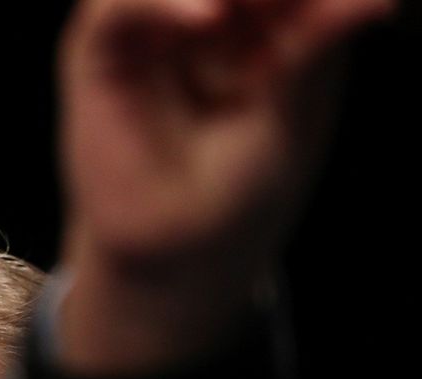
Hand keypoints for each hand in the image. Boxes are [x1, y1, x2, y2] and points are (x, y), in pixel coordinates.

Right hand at [54, 0, 393, 372]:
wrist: (179, 250)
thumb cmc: (243, 185)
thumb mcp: (294, 109)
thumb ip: (314, 45)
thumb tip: (380, 1)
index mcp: (265, 14)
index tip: (352, 7)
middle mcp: (207, 7)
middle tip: (298, 5)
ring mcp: (152, 22)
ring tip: (256, 4)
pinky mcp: (101, 48)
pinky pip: (121, 6)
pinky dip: (161, 1)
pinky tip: (209, 16)